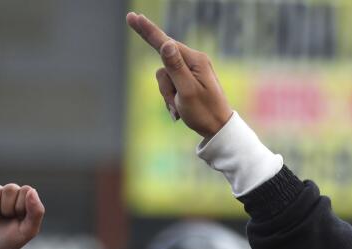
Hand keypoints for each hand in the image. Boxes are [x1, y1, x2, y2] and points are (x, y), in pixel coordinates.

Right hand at [0, 183, 43, 248]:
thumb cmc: (10, 241)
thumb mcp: (28, 231)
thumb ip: (36, 212)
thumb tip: (32, 191)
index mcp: (25, 199)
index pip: (26, 191)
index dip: (20, 207)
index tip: (18, 219)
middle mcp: (10, 194)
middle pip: (10, 189)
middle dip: (7, 209)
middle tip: (5, 219)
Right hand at [127, 12, 233, 138]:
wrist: (218, 129)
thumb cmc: (204, 112)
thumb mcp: (187, 91)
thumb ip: (175, 67)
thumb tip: (166, 43)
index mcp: (195, 60)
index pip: (166, 42)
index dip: (147, 30)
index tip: (133, 17)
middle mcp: (194, 61)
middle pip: (164, 63)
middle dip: (166, 86)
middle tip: (167, 90)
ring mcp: (191, 71)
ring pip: (164, 77)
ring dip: (168, 95)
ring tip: (179, 109)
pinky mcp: (188, 80)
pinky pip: (170, 85)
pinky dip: (171, 98)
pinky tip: (180, 111)